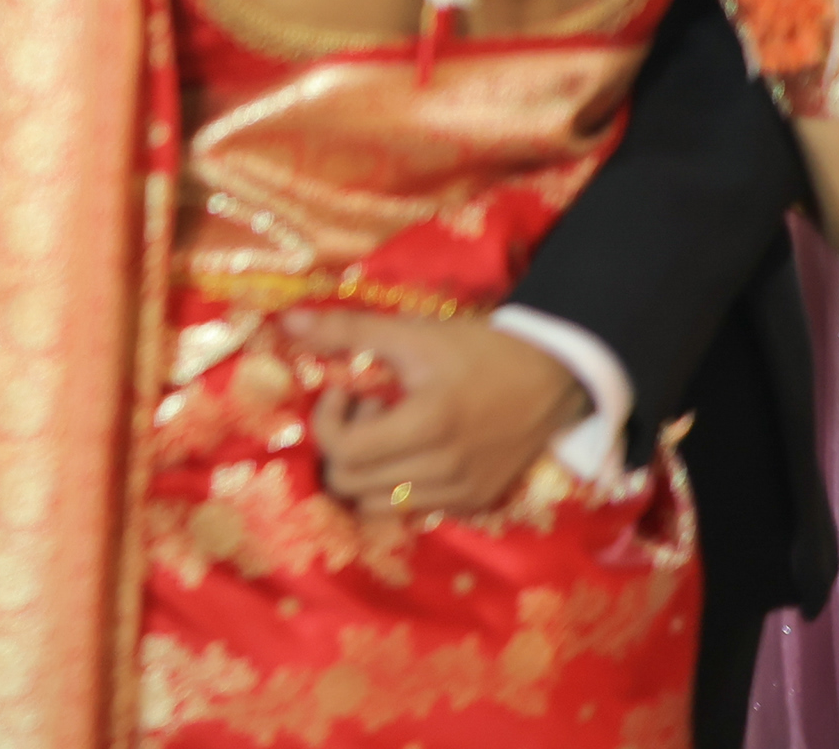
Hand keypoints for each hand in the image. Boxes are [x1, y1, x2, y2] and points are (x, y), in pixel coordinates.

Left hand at [285, 308, 582, 519]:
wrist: (553, 376)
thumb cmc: (479, 350)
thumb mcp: (412, 332)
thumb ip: (347, 330)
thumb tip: (285, 326)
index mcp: (427, 428)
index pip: (344, 452)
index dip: (328, 420)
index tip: (346, 390)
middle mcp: (445, 471)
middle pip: (351, 484)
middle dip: (344, 445)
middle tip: (367, 407)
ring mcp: (462, 494)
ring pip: (378, 506)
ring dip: (368, 470)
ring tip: (390, 430)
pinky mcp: (475, 503)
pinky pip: (413, 510)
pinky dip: (396, 485)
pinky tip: (414, 448)